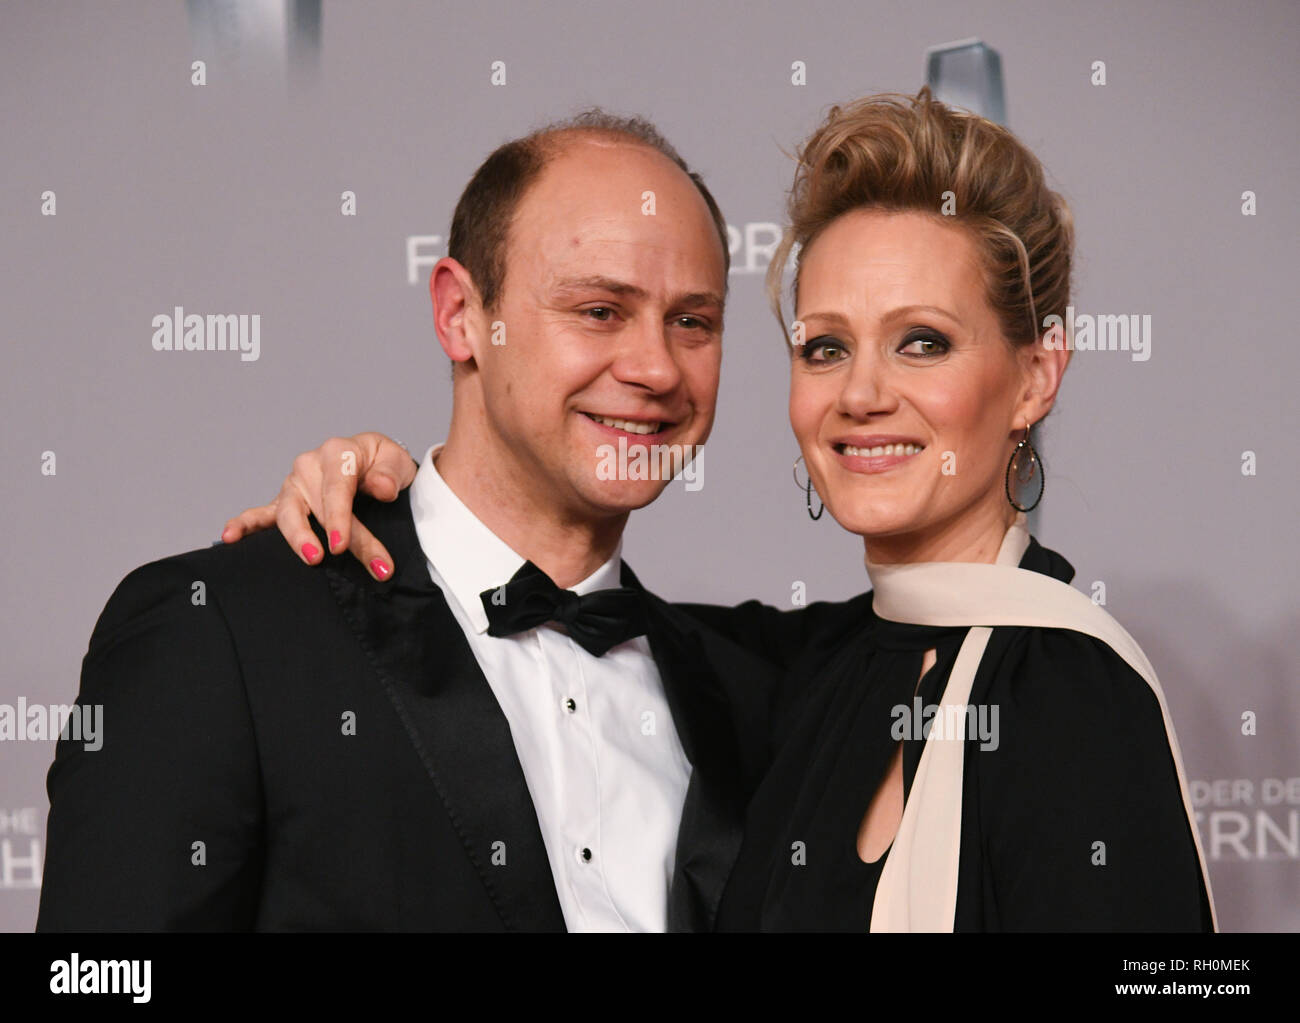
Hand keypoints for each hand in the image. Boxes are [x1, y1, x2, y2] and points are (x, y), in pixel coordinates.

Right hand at [220, 432, 418, 580]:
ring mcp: (294, 485)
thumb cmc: (385, 465)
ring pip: (289, 513)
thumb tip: (382, 488)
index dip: (340, 517)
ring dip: (297, 537)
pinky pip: (260, 514)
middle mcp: (310, 466)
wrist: (377, 466)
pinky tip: (229, 537)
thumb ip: (390, 474)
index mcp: (338, 452)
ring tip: (311, 558)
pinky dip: (244, 525)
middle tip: (346, 560)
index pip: (338, 487)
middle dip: (336, 537)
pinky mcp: (284, 502)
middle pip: (318, 507)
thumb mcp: (397, 462)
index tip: (343, 545)